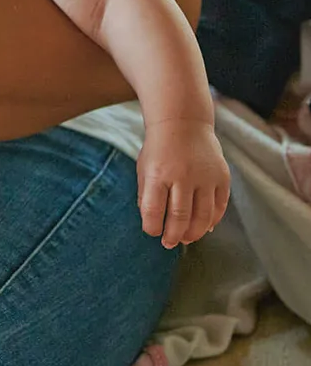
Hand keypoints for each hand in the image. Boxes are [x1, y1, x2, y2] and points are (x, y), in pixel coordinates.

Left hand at [136, 118, 230, 248]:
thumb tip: (155, 226)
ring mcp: (205, 175)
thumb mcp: (144, 168)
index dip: (152, 228)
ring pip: (203, 216)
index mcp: (157, 172)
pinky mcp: (222, 176)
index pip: (153, 210)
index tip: (153, 232)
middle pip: (180, 217)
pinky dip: (212, 221)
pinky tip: (204, 227)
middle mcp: (182, 174)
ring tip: (186, 238)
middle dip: (174, 236)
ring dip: (194, 233)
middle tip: (169, 243)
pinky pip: (219, 207)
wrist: (183, 122)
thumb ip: (147, 196)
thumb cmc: (159, 150)